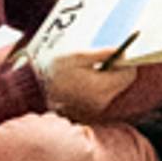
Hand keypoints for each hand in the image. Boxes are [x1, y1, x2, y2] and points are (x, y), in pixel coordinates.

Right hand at [39, 48, 161, 123]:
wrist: (33, 93)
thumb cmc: (53, 72)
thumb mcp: (75, 56)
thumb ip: (100, 53)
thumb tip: (120, 49)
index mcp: (100, 86)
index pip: (128, 73)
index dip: (126, 61)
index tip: (119, 51)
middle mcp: (102, 100)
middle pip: (123, 81)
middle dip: (117, 68)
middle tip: (104, 57)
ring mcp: (96, 107)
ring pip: (113, 88)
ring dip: (107, 76)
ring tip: (89, 68)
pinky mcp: (90, 111)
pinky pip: (103, 95)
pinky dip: (99, 85)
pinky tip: (84, 78)